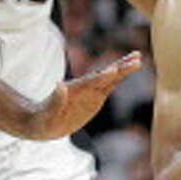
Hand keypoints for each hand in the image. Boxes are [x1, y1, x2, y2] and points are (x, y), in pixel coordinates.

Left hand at [25, 52, 141, 139]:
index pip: (91, 82)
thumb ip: (55, 100)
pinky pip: (110, 86)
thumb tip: (60, 85)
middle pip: (105, 76)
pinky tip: (130, 69)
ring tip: (138, 58)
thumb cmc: (43, 118)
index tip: (114, 69)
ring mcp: (91, 92)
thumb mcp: (47, 113)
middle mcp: (85, 88)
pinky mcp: (95, 98)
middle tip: (136, 57)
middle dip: (120, 68)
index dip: (103, 76)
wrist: (43, 122)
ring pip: (110, 78)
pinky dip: (119, 77)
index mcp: (75, 91)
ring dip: (123, 68)